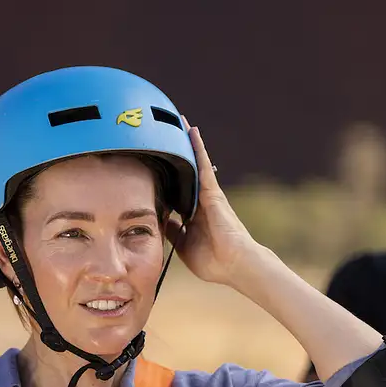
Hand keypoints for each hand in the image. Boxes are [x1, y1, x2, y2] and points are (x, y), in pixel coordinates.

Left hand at [166, 120, 259, 286]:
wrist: (234, 265)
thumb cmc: (213, 261)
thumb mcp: (182, 246)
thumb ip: (172, 231)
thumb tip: (159, 218)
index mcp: (191, 216)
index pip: (174, 193)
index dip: (164, 179)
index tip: (151, 165)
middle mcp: (199, 202)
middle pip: (183, 173)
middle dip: (174, 155)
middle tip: (161, 132)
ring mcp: (207, 195)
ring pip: (193, 164)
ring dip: (185, 143)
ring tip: (176, 121)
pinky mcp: (212, 192)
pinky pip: (203, 165)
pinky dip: (197, 148)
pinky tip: (191, 131)